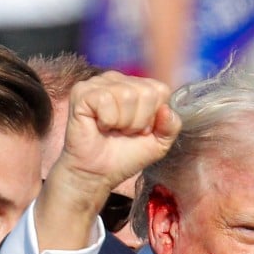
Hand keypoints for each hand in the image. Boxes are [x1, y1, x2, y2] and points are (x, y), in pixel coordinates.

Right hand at [37, 71, 180, 250]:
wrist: (97, 173)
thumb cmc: (124, 156)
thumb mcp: (158, 143)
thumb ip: (171, 126)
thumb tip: (166, 110)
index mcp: (136, 86)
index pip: (160, 90)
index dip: (154, 116)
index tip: (141, 130)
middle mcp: (118, 80)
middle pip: (146, 93)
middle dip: (139, 121)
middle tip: (125, 132)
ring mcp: (98, 83)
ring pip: (127, 95)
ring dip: (123, 122)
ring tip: (113, 130)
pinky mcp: (82, 92)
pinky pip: (106, 100)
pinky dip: (107, 120)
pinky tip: (99, 125)